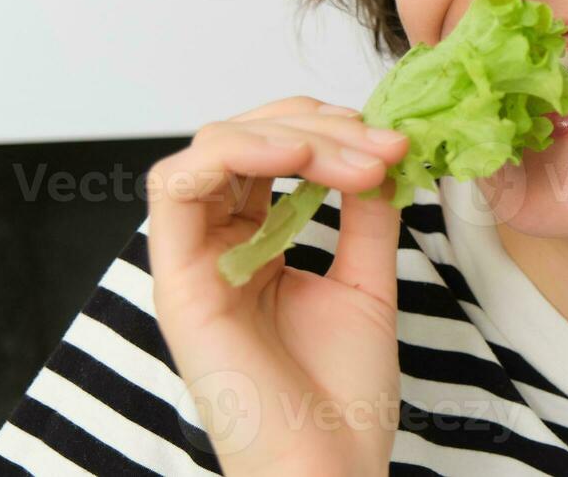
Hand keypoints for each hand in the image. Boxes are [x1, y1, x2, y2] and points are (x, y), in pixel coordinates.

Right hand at [147, 95, 409, 476]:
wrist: (330, 472)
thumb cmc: (341, 399)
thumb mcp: (367, 282)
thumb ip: (366, 213)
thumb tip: (379, 146)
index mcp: (254, 243)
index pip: (271, 148)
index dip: (328, 127)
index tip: (393, 142)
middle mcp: (216, 245)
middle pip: (243, 137)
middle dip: (319, 125)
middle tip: (383, 146)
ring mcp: (193, 261)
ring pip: (210, 147)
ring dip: (287, 133)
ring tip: (353, 157)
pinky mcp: (176, 282)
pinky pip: (175, 186)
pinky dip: (235, 151)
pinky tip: (297, 157)